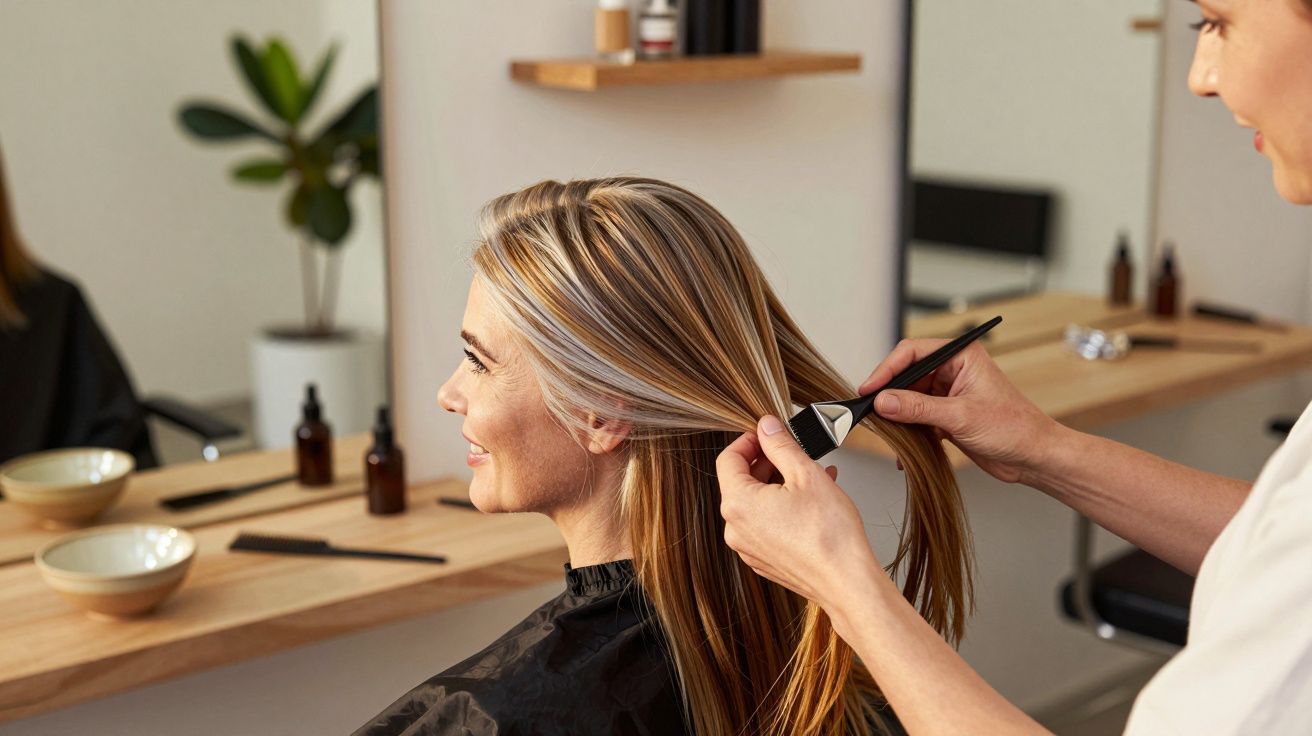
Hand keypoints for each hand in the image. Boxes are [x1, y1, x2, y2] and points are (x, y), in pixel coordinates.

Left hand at [716, 415, 882, 610]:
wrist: (847, 582)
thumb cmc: (829, 535)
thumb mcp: (806, 474)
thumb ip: (781, 445)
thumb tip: (767, 427)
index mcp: (738, 504)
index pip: (728, 459)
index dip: (748, 440)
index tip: (767, 434)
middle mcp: (736, 529)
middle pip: (741, 482)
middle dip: (767, 462)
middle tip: (792, 453)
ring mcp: (749, 548)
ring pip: (756, 504)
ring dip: (779, 484)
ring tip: (811, 475)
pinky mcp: (765, 560)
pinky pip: (766, 525)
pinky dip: (782, 508)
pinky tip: (811, 501)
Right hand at [860, 340, 1061, 483]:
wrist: (1033, 457)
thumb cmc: (1015, 428)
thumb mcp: (961, 417)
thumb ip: (919, 408)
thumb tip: (884, 401)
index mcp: (961, 356)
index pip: (913, 352)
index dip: (887, 369)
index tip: (870, 388)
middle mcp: (953, 370)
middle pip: (907, 375)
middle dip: (890, 394)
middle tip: (872, 412)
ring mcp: (949, 393)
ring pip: (909, 398)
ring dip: (898, 416)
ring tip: (888, 432)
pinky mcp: (947, 415)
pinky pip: (917, 417)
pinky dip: (908, 431)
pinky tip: (902, 449)